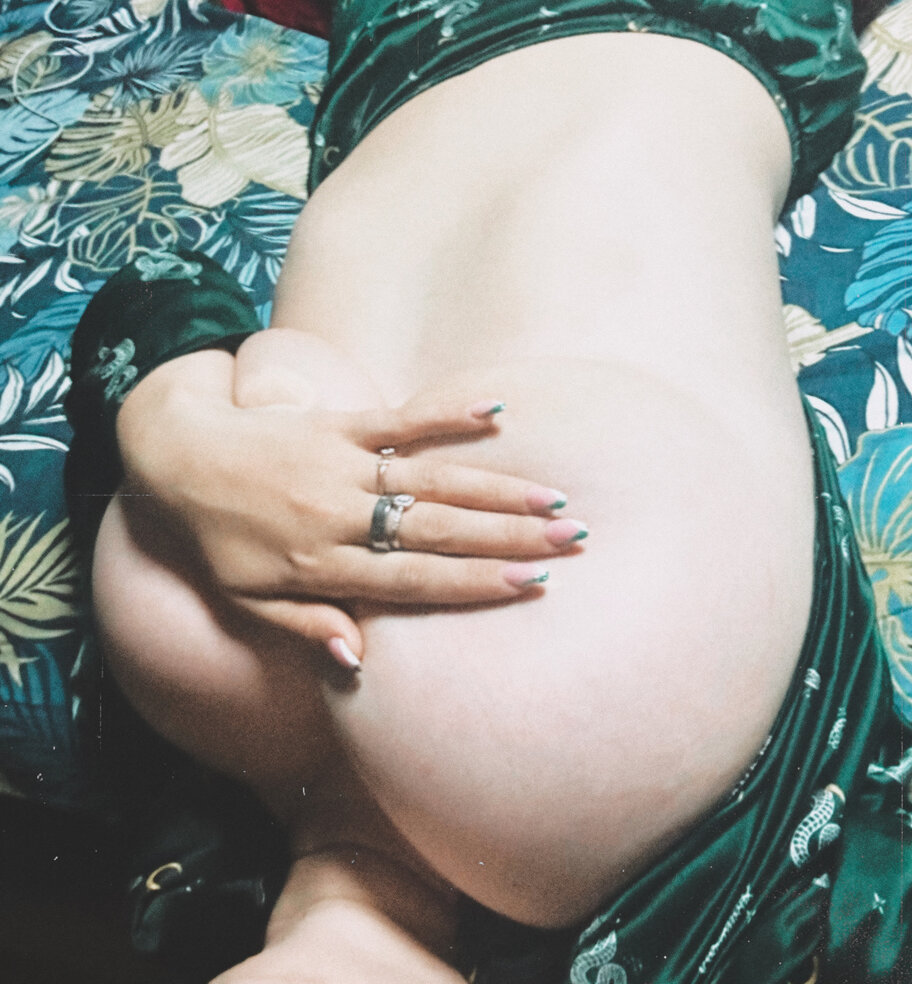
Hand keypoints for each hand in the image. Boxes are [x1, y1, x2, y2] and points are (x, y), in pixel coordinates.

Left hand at [115, 347, 584, 666]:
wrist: (179, 457)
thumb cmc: (220, 539)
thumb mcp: (248, 600)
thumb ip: (306, 626)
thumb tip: (359, 661)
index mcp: (321, 566)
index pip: (412, 580)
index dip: (474, 583)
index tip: (532, 584)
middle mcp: (340, 516)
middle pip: (436, 530)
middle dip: (508, 537)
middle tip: (570, 540)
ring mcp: (341, 465)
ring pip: (430, 479)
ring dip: (494, 487)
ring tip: (552, 498)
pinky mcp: (338, 424)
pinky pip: (398, 420)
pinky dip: (445, 416)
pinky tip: (494, 413)